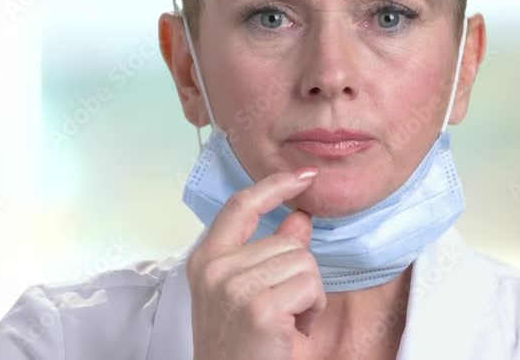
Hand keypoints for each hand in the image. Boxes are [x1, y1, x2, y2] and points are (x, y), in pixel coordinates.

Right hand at [187, 168, 326, 359]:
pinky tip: (292, 331)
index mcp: (206, 261)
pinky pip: (311, 286)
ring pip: (304, 262)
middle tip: (282, 310)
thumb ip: (270, 252)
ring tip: (285, 322)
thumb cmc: (240, 348)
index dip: (274, 185)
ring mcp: (235, 286)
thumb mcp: (248, 294)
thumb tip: (300, 218)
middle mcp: (215, 269)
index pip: (241, 206)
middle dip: (299, 274)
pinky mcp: (260, 307)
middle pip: (288, 241)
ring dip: (308, 295)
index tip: (303, 176)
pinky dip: (313, 310)